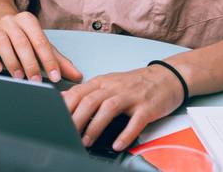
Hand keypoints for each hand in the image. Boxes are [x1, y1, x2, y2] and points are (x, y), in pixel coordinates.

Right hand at [0, 11, 82, 82]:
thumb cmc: (22, 37)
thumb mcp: (41, 44)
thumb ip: (58, 60)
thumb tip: (77, 76)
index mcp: (29, 21)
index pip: (41, 41)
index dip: (49, 60)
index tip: (55, 77)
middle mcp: (11, 22)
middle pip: (22, 43)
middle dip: (30, 63)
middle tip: (36, 81)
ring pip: (3, 44)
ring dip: (12, 62)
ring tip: (19, 77)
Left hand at [61, 65, 184, 151]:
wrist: (167, 77)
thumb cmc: (135, 83)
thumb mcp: (108, 83)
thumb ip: (87, 91)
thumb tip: (63, 99)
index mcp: (103, 82)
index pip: (78, 92)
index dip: (65, 107)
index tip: (55, 121)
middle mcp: (115, 87)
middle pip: (90, 100)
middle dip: (76, 119)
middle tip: (67, 134)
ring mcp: (131, 96)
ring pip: (108, 108)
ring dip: (95, 126)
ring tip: (86, 142)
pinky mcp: (147, 107)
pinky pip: (135, 122)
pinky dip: (125, 134)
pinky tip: (117, 144)